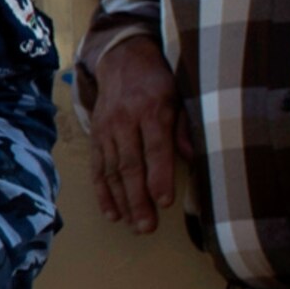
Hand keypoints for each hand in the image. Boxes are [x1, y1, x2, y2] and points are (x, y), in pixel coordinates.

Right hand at [88, 39, 184, 233]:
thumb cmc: (159, 82)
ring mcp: (106, 130)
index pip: (155, 148)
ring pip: (111, 170)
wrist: (122, 61)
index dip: (159, 176)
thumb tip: (194, 158)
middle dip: (138, 198)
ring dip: (121, 201)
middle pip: (130, 165)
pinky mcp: (95, 136)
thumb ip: (185, 128)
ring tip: (131, 225)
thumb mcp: (180, 96)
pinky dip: (103, 192)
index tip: (165, 201)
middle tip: (146, 226)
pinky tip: (111, 212)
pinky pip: (97, 167)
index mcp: (152, 110)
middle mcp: (125, 121)